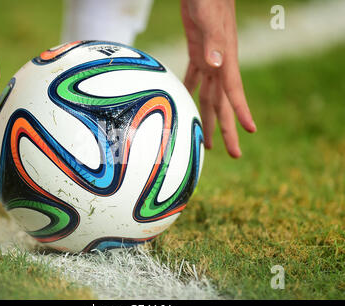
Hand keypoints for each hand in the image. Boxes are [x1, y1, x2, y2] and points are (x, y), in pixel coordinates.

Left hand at [181, 0, 255, 157]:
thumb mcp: (208, 19)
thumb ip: (212, 41)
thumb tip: (214, 64)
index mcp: (225, 61)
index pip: (234, 93)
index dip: (241, 113)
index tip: (249, 133)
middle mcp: (219, 65)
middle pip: (223, 104)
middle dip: (227, 129)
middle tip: (234, 155)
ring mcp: (209, 60)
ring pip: (209, 97)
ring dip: (209, 119)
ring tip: (207, 142)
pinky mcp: (197, 53)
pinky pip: (194, 78)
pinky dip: (190, 92)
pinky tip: (187, 103)